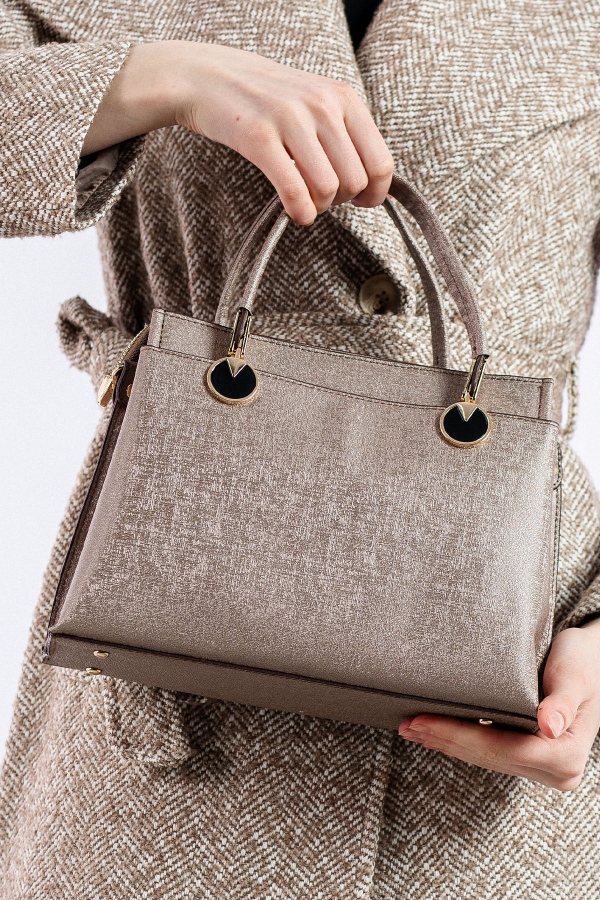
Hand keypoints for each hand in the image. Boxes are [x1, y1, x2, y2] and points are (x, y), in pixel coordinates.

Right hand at [82, 41, 393, 224]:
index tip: (357, 202)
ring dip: (319, 208)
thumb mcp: (317, 104)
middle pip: (356, 182)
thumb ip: (347, 136)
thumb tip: (376, 186)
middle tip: (321, 197)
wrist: (210, 77)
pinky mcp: (259, 137)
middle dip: (341, 201)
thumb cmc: (268, 101)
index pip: (381, 164)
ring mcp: (291, 119)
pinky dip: (300, 212)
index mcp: (344, 98)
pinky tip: (294, 212)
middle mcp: (323, 106)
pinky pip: (295, 191)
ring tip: (304, 200)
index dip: (373, 194)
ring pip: (329, 189)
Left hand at [398, 618, 599, 790]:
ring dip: (447, 743)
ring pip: (486, 759)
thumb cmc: (585, 661)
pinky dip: (461, 741)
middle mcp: (557, 771)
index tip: (425, 721)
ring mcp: (543, 768)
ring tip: (412, 728)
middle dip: (445, 741)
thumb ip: (563, 702)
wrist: (595, 661)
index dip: (460, 736)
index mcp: (565, 755)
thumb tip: (549, 727)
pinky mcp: (531, 758)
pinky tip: (436, 732)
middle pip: (490, 758)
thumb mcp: (575, 675)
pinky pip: (490, 753)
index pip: (503, 749)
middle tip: (406, 724)